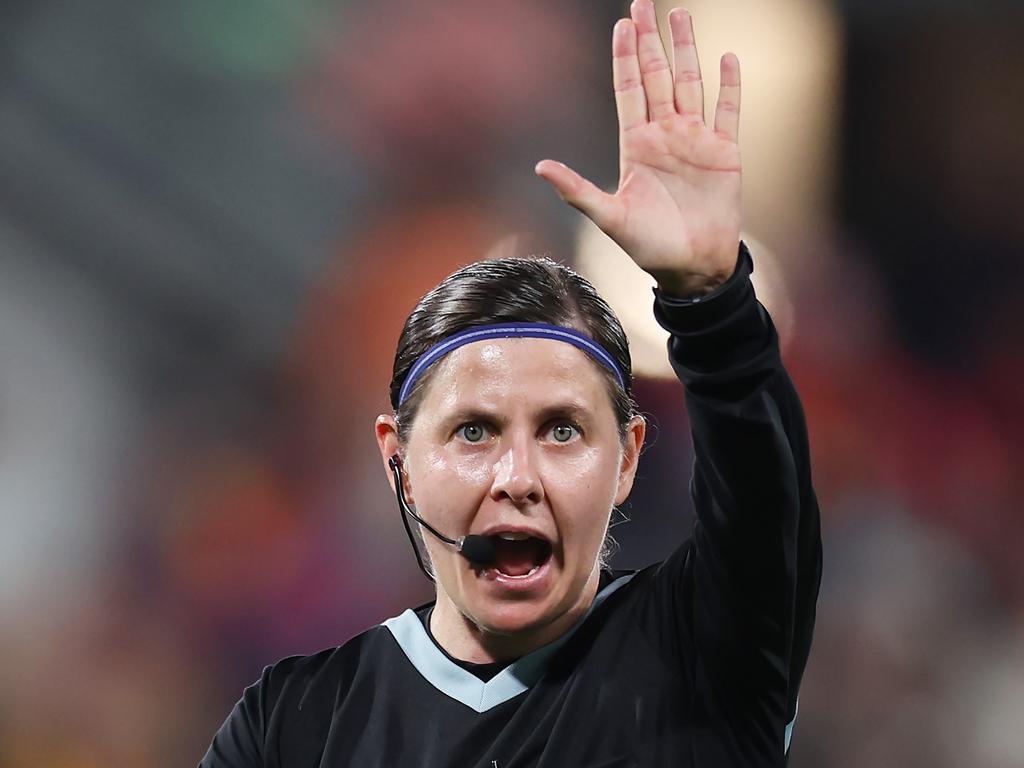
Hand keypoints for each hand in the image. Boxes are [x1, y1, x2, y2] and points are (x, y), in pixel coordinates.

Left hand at [536, 0, 741, 295]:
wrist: (691, 267)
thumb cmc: (648, 246)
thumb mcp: (609, 217)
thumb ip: (577, 190)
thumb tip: (540, 167)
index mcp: (636, 145)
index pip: (628, 89)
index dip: (624, 56)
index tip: (622, 24)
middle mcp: (665, 135)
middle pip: (656, 76)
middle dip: (650, 41)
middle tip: (644, 3)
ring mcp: (696, 140)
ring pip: (690, 83)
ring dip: (686, 50)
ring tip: (681, 15)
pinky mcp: (725, 152)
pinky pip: (728, 110)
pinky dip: (728, 85)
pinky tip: (727, 58)